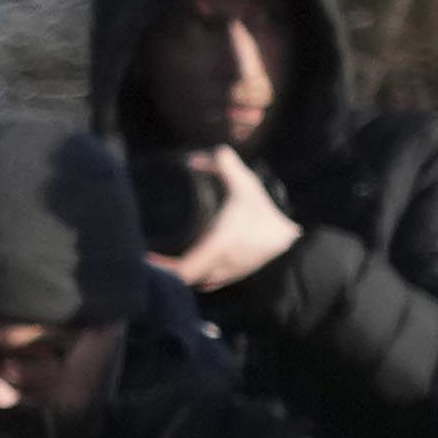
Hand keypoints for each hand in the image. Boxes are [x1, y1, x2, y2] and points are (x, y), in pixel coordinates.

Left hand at [147, 142, 299, 294]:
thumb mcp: (245, 185)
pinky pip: (204, 282)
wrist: (292, 239)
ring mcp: (225, 275)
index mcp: (218, 247)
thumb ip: (224, 165)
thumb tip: (202, 155)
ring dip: (176, 274)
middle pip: (181, 279)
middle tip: (146, 256)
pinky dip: (192, 276)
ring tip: (158, 262)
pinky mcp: (231, 277)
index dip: (161, 268)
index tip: (145, 257)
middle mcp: (218, 266)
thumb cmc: (265, 213)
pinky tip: (181, 268)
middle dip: (162, 270)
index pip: (182, 270)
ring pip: (192, 281)